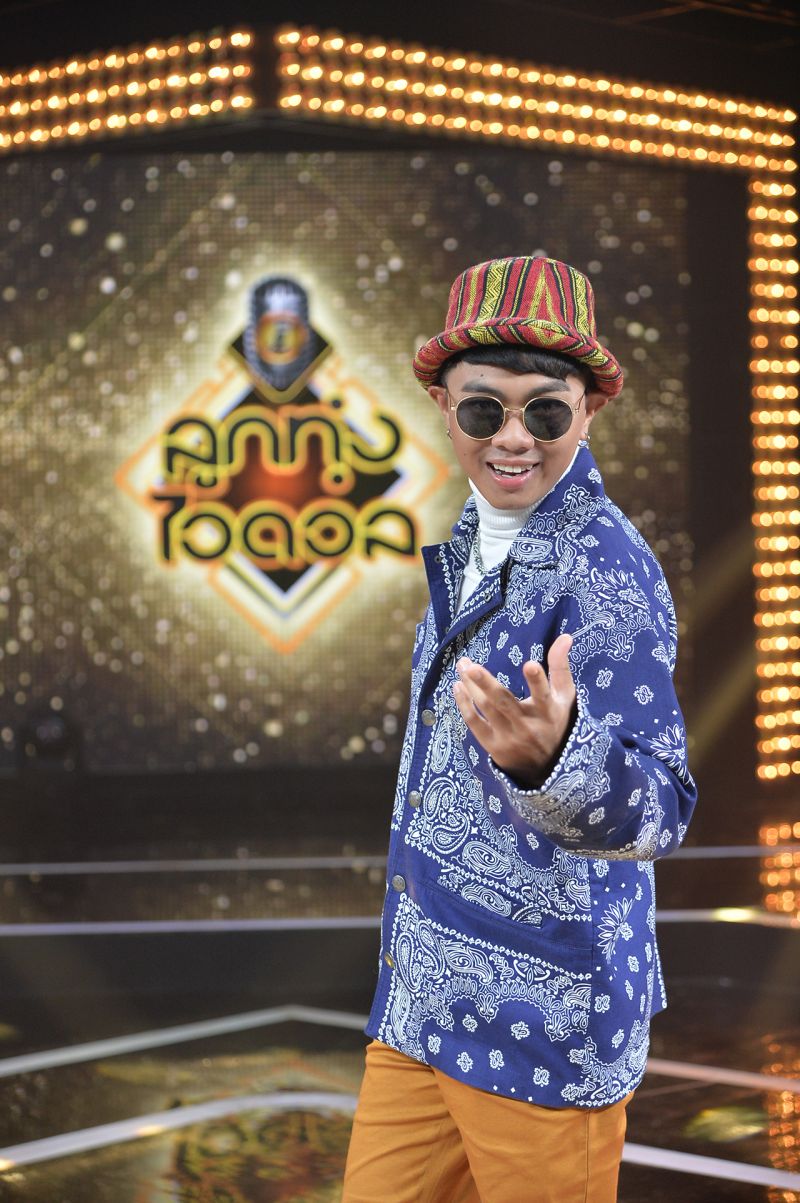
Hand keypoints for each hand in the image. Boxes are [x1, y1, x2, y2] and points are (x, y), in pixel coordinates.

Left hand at [453, 634, 576, 787]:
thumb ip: (560, 666)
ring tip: (462, 665)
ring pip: (485, 709)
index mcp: (547, 711)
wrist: (547, 768)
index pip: (542, 694)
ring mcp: (508, 737)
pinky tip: (458, 687)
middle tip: (469, 665)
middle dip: (486, 683)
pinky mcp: (493, 746)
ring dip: (471, 687)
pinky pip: (474, 723)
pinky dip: (464, 705)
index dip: (537, 680)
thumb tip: (565, 636)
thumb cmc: (556, 722)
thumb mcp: (564, 696)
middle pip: (503, 702)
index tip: (530, 664)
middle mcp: (527, 725)